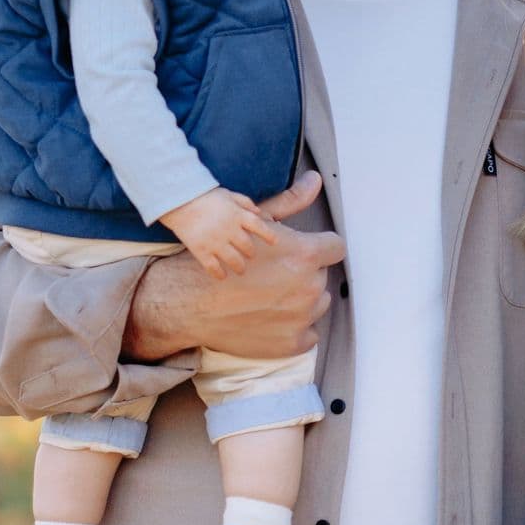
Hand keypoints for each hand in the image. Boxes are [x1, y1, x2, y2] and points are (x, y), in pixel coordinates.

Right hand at [125, 173, 342, 361]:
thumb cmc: (220, 257)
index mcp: (305, 255)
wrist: (189, 301)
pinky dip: (293, 328)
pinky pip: (308, 334)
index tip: (301, 252)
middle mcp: (309, 288)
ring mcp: (302, 319)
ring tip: (267, 295)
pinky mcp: (292, 344)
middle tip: (271, 274)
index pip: (335, 248)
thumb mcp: (255, 222)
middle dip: (303, 273)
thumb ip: (292, 202)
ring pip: (317, 304)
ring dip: (299, 300)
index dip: (319, 248)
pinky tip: (268, 316)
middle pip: (321, 276)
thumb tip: (316, 180)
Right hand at [164, 186, 275, 278]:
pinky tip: (222, 276)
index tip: (274, 242)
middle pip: (247, 247)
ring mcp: (215, 241)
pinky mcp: (201, 250)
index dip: (268, 235)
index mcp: (236, 214)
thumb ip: (245, 203)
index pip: (259, 226)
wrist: (178, 200)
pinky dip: (219, 274)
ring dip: (240, 267)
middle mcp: (228, 229)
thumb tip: (259, 214)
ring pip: (234, 261)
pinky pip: (213, 268)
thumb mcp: (227, 194)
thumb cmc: (204, 196)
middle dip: (250, 253)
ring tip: (240, 269)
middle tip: (249, 255)